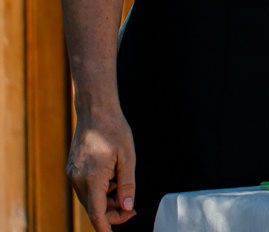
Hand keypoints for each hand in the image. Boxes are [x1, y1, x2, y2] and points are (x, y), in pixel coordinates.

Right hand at [67, 104, 135, 230]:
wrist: (95, 111)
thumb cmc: (114, 131)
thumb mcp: (128, 158)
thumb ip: (127, 185)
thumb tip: (127, 208)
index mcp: (92, 179)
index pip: (96, 214)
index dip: (106, 227)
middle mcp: (78, 180)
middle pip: (93, 209)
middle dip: (112, 214)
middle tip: (132, 211)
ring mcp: (73, 175)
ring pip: (89, 199)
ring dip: (106, 202)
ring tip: (123, 191)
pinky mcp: (73, 169)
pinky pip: (86, 188)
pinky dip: (99, 191)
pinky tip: (112, 180)